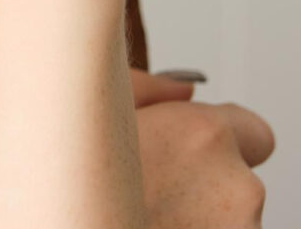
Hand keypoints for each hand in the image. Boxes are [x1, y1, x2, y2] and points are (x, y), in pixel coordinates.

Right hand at [0, 70, 275, 228]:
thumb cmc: (50, 195)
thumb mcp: (75, 117)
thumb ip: (139, 87)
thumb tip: (182, 86)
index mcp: (202, 134)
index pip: (250, 129)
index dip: (212, 141)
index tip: (180, 153)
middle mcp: (236, 187)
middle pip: (236, 179)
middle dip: (199, 183)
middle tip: (143, 191)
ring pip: (226, 218)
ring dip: (193, 216)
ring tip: (132, 215)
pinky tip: (136, 226)